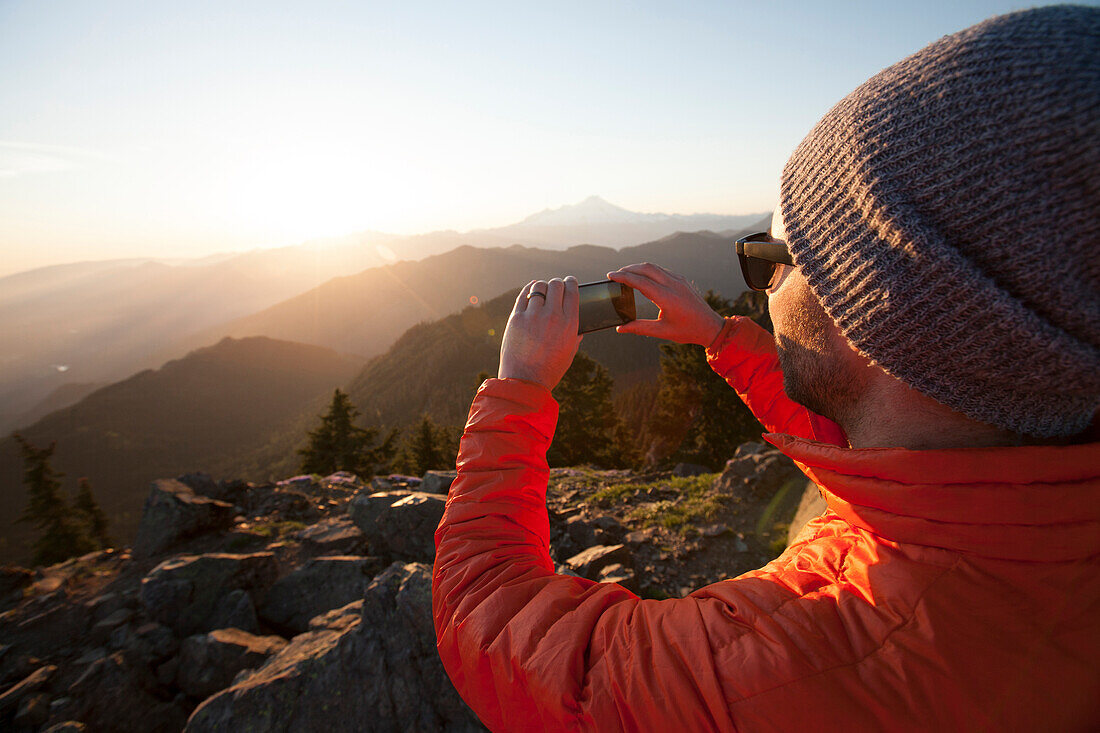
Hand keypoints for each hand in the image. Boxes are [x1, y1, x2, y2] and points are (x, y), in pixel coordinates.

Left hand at [498, 277, 582, 389]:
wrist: (524, 381)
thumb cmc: (549, 369)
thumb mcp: (569, 352)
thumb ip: (575, 336)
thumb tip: (580, 327)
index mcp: (569, 324)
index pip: (572, 292)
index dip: (571, 282)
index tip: (570, 281)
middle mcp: (552, 316)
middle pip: (556, 285)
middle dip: (557, 283)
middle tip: (555, 286)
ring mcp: (532, 316)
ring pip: (538, 287)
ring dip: (541, 286)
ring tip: (542, 289)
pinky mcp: (516, 319)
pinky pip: (522, 295)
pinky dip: (527, 290)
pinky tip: (529, 290)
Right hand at [606, 263, 724, 345]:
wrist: (710, 326)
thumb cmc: (687, 331)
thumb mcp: (662, 332)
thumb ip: (639, 328)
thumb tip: (620, 329)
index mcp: (667, 298)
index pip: (640, 282)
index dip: (623, 277)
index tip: (610, 276)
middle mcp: (673, 285)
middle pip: (646, 268)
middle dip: (628, 269)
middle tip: (615, 274)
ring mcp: (679, 280)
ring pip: (654, 267)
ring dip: (638, 268)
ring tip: (626, 274)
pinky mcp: (681, 280)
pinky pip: (662, 270)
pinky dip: (649, 271)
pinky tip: (642, 277)